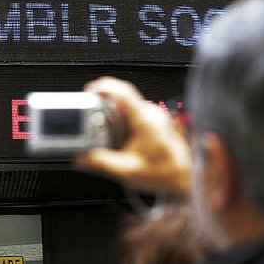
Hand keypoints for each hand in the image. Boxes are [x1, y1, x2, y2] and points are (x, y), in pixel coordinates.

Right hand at [75, 77, 191, 196]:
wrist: (182, 176)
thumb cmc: (163, 172)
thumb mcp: (127, 172)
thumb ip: (101, 163)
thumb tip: (81, 157)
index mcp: (145, 121)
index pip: (123, 92)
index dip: (103, 88)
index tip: (88, 91)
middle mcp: (150, 113)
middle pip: (118, 100)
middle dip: (100, 111)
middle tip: (90, 126)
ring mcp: (151, 115)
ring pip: (122, 107)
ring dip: (109, 119)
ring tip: (105, 138)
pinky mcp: (151, 120)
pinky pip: (128, 114)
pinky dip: (117, 123)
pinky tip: (116, 140)